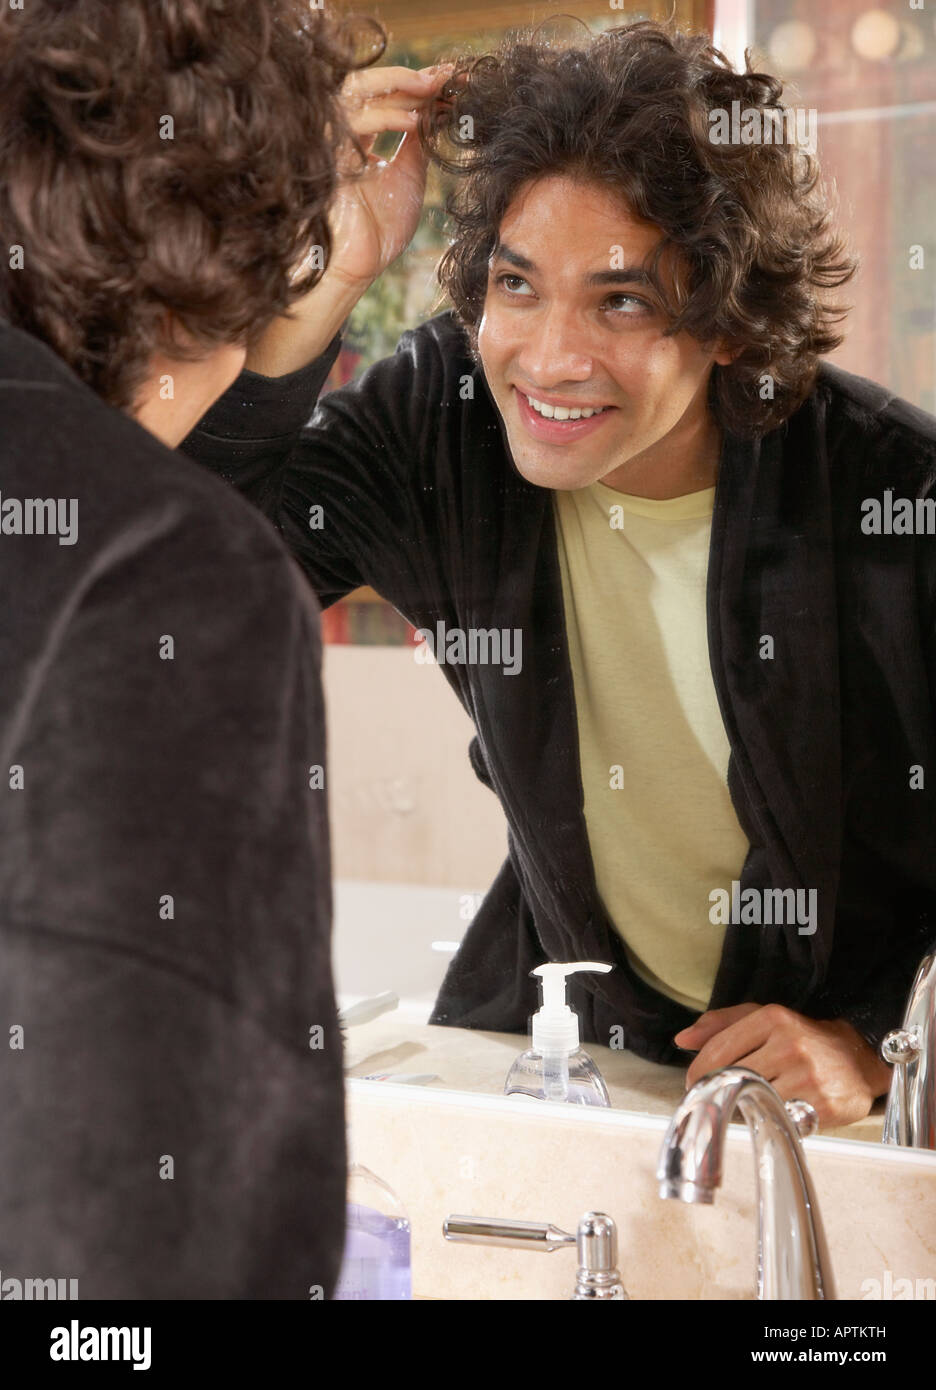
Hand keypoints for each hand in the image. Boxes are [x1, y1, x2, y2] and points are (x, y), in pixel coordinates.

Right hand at [322, 63, 453, 291]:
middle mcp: (344, 134)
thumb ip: (416, 144)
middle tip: (447, 74)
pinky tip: (415, 121)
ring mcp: (334, 141)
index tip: (454, 80)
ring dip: (398, 84)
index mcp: (360, 139)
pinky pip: (354, 123)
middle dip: (413, 77)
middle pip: (374, 87)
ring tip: (433, 86)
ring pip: (359, 92)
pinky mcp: (328, 156)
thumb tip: (434, 112)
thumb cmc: (379, 232)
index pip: (388, 99)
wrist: (356, 266)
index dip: (420, 87)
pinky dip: (385, 117)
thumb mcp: (408, 178)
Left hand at [673, 1003, 892, 1128]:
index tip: (693, 1083)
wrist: (859, 1058)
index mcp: (772, 1018)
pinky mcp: (823, 1106)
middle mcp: (791, 1044)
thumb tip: (683, 1039)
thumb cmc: (802, 1038)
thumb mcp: (763, 1018)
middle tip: (719, 1095)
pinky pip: (781, 1121)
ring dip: (747, 1106)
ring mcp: (808, 1077)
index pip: (719, 1049)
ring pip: (755, 1101)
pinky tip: (776, 1111)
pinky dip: (772, 1119)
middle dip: (722, 1089)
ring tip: (754, 1100)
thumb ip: (720, 1024)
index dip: (699, 1071)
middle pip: (734, 1077)